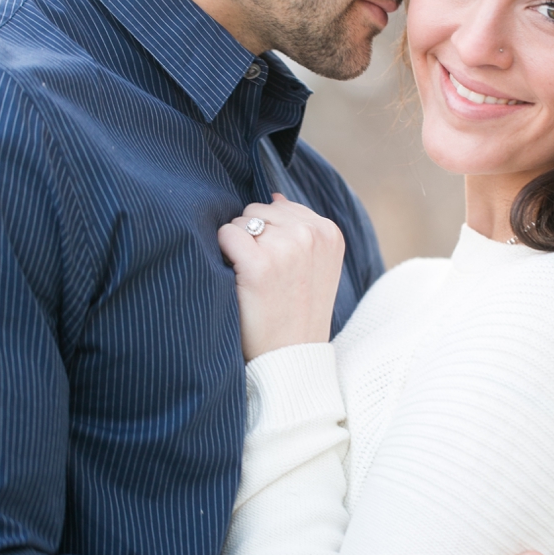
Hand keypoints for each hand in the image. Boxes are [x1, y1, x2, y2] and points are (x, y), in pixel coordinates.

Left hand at [218, 195, 344, 360]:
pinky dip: (224, 253)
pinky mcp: (259, 263)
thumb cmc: (297, 313)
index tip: (279, 267)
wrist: (291, 358)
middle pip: (259, 211)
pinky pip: (226, 235)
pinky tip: (237, 278)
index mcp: (330, 232)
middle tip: (265, 274)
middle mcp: (312, 235)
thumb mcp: (316, 266)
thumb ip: (299, 228)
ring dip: (238, 246)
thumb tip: (275, 196)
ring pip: (241, 221)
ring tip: (254, 279)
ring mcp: (287, 247)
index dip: (270, 235)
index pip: (281, 207)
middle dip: (254, 236)